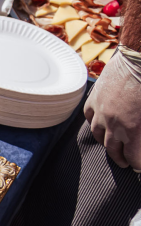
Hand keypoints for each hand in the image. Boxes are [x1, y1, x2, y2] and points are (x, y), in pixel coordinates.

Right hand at [84, 50, 140, 170]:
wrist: (140, 58)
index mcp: (135, 130)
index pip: (134, 158)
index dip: (138, 165)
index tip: (140, 167)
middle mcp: (115, 125)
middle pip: (114, 151)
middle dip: (122, 159)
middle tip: (127, 162)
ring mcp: (101, 112)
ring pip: (98, 136)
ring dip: (107, 143)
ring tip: (113, 145)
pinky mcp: (94, 99)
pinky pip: (90, 117)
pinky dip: (95, 123)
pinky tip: (101, 124)